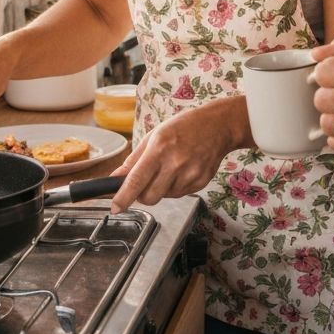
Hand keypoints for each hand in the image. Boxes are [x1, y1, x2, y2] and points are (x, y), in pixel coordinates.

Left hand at [109, 98, 249, 212]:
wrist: (218, 126)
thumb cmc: (184, 127)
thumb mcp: (154, 135)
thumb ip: (133, 160)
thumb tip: (115, 178)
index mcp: (159, 149)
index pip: (136, 180)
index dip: (123, 197)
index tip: (115, 208)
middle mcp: (175, 164)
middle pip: (149, 197)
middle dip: (142, 195)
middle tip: (145, 181)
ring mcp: (190, 175)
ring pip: (164, 197)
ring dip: (161, 188)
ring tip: (171, 167)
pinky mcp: (200, 183)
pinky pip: (179, 194)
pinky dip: (175, 186)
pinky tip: (183, 169)